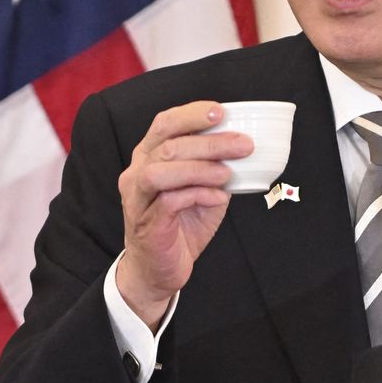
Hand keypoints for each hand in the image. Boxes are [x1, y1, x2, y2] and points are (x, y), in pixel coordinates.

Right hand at [116, 101, 252, 328]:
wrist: (159, 270)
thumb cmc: (180, 226)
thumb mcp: (203, 191)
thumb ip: (215, 169)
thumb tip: (244, 150)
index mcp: (149, 158)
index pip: (165, 124)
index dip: (192, 114)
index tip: (222, 112)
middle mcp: (137, 173)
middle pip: (168, 145)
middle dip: (210, 142)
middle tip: (243, 145)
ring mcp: (138, 199)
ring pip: (161, 170)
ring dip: (200, 167)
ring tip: (227, 174)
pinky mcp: (146, 224)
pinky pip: (169, 201)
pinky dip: (198, 194)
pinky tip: (218, 197)